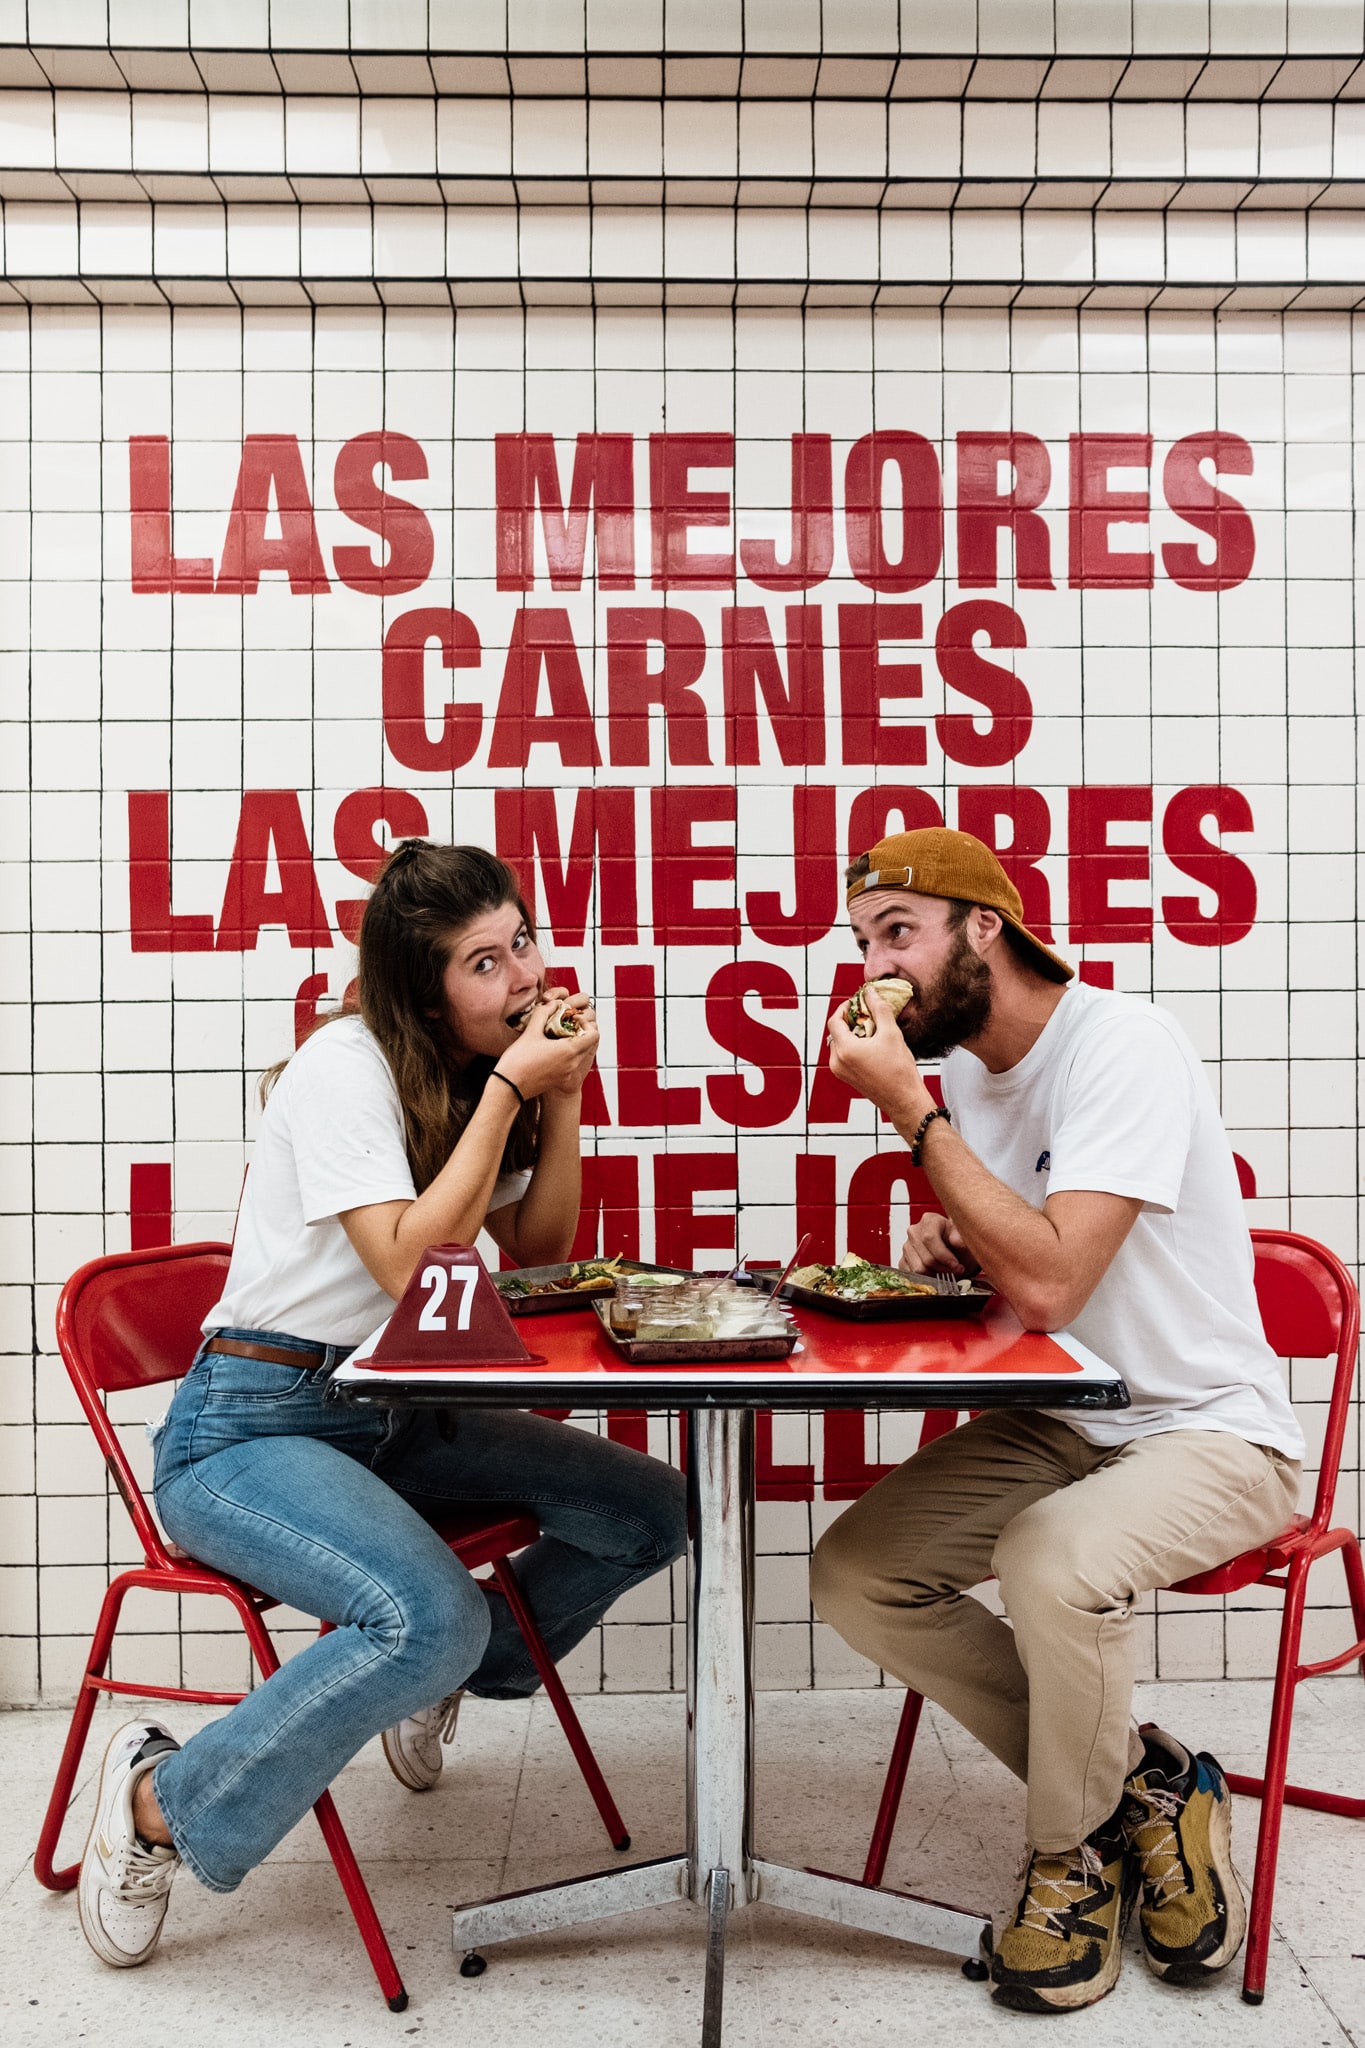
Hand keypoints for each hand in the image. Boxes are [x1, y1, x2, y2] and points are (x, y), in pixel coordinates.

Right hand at [493, 989, 599, 1101]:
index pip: (593, 1034)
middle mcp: (572, 1064)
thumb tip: (553, 1003)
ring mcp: (567, 1073)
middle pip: (587, 1043)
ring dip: (572, 1042)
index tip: (570, 1018)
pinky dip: (565, 1054)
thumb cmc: (518, 1061)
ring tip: (554, 1035)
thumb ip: (543, 1013)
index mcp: (569, 1051)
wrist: (508, 1088)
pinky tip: (548, 1049)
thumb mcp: (530, 1032)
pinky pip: (570, 1063)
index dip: (584, 1023)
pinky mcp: (560, 1079)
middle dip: (578, 1031)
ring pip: (579, 1053)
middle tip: (562, 1024)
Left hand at [827, 985, 933, 1124]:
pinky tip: (871, 1044)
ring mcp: (841, 1072)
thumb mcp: (891, 1034)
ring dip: (852, 1033)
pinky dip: (853, 1045)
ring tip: (872, 1029)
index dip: (845, 1008)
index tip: (858, 1002)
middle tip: (867, 1013)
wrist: (904, 1100)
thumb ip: (879, 1009)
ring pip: (839, 1043)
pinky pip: (843, 1055)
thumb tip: (870, 992)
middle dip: (850, 1020)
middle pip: (835, 1032)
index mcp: (845, 1050)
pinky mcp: (847, 1078)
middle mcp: (838, 1062)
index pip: (835, 1020)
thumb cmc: (899, 1071)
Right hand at [899, 1212, 978, 1277]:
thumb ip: (961, 1237)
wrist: (953, 1250)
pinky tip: (936, 1274)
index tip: (956, 1264)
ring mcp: (907, 1246)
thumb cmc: (958, 1242)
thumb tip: (957, 1241)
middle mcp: (914, 1232)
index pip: (930, 1238)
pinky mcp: (903, 1260)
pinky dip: (926, 1278)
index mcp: (929, 1220)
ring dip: (936, 1275)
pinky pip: (912, 1275)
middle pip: (926, 1257)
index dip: (944, 1255)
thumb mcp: (965, 1236)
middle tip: (956, 1270)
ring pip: (919, 1269)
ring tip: (947, 1272)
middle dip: (943, 1268)